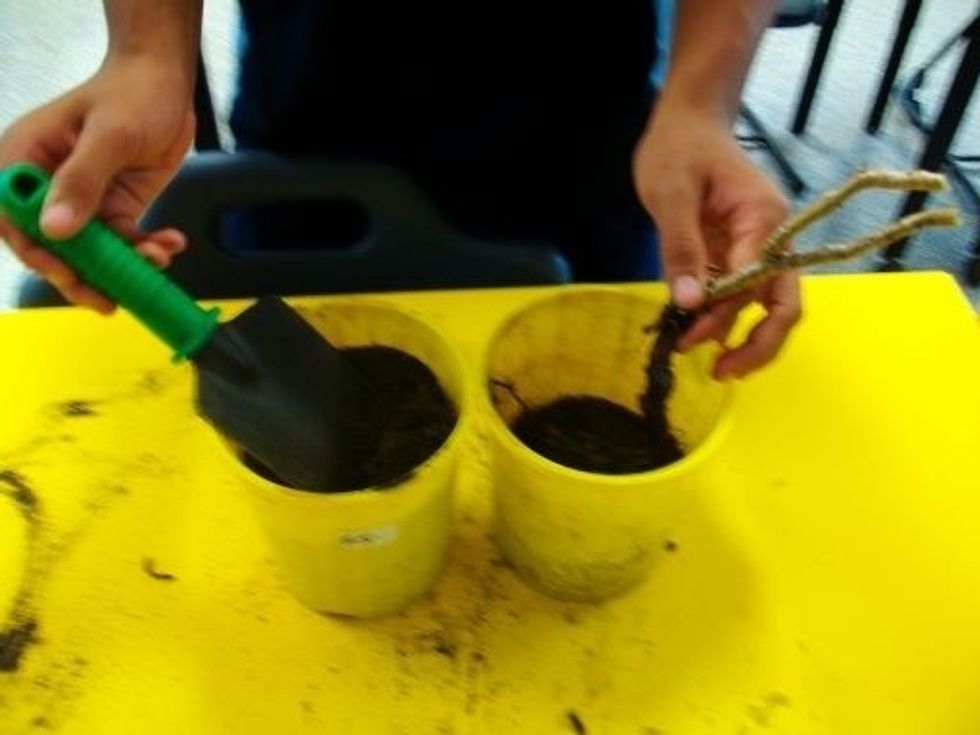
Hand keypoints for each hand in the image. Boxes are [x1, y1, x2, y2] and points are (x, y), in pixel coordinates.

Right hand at [0, 54, 194, 311]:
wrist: (167, 83)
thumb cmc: (133, 93)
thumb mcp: (111, 135)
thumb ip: (82, 181)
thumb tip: (55, 228)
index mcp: (26, 158)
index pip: (14, 218)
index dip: (35, 252)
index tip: (66, 274)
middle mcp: (49, 184)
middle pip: (51, 245)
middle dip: (81, 274)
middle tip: (109, 297)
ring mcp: (82, 199)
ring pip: (90, 251)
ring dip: (121, 265)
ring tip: (155, 260)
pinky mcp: (114, 207)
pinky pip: (123, 242)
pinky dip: (145, 249)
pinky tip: (169, 244)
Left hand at [634, 104, 800, 379]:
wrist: (687, 120)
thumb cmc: (679, 147)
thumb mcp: (670, 194)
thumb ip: (681, 249)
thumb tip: (690, 304)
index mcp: (763, 220)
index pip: (761, 282)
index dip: (733, 318)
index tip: (694, 340)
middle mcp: (771, 237)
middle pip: (782, 303)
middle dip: (758, 343)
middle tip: (722, 373)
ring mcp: (757, 246)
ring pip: (761, 303)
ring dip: (735, 333)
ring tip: (698, 356)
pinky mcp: (737, 251)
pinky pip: (738, 292)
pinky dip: (720, 315)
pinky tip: (693, 330)